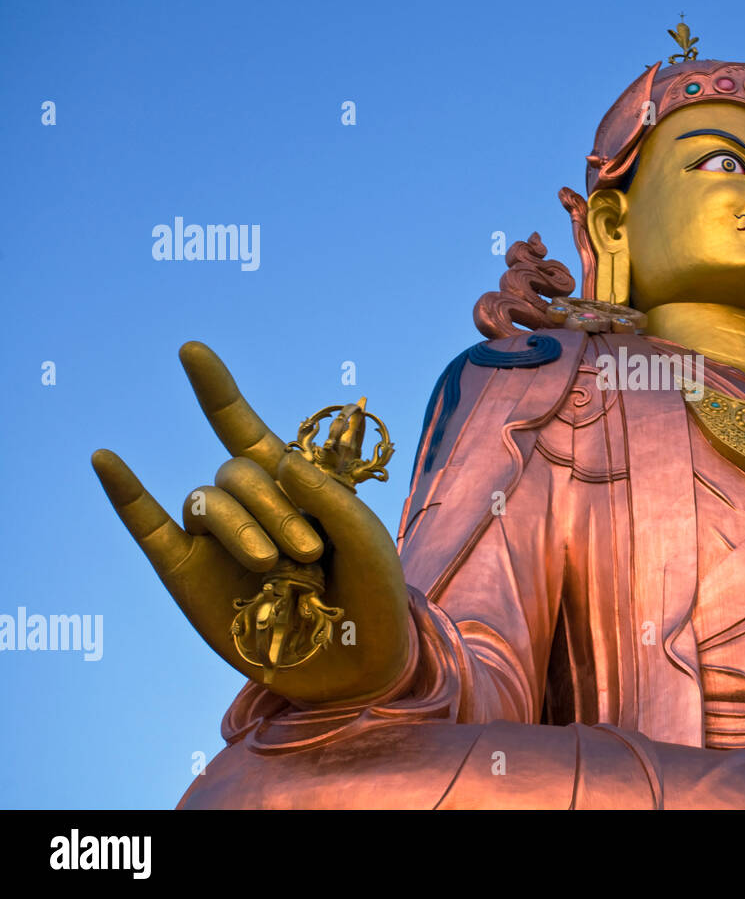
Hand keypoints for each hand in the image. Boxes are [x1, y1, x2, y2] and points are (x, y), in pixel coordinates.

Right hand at [91, 341, 410, 705]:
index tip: (191, 351)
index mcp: (291, 486)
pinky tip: (107, 460)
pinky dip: (128, 493)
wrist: (355, 662)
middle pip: (237, 473)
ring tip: (275, 566)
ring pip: (209, 501)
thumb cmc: (368, 593)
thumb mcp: (367, 539)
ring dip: (242, 526)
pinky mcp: (188, 575)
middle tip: (310, 553)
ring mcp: (216, 540)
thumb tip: (277, 461)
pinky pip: (150, 527)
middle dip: (274, 506)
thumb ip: (329, 496)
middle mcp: (249, 506)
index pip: (245, 429)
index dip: (217, 391)